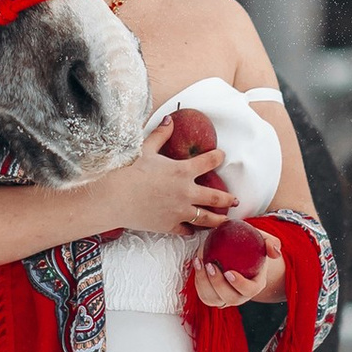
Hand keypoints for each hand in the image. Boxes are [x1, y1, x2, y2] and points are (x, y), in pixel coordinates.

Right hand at [108, 145, 234, 238]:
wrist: (116, 198)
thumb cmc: (130, 171)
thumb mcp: (146, 149)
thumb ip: (161, 135)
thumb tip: (169, 120)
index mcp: (182, 171)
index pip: (208, 162)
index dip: (217, 157)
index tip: (222, 156)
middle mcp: (186, 193)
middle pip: (215, 197)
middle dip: (228, 198)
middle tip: (235, 200)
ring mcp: (179, 211)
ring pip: (206, 218)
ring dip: (218, 219)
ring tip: (225, 219)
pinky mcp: (169, 225)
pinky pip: (186, 231)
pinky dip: (191, 230)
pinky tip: (194, 231)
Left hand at [193, 234, 284, 308]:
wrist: (239, 252)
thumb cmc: (251, 247)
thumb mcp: (262, 240)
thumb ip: (270, 243)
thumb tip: (275, 252)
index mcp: (255, 284)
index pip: (249, 290)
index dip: (239, 284)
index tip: (229, 272)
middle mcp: (240, 295)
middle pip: (230, 298)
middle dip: (218, 284)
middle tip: (211, 265)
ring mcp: (225, 297)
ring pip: (213, 299)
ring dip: (204, 283)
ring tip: (200, 263)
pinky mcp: (212, 295)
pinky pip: (203, 294)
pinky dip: (198, 281)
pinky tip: (197, 263)